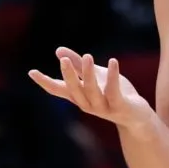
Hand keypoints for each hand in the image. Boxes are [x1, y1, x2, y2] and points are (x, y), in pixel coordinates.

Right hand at [29, 47, 152, 130]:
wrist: (137, 117)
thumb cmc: (114, 94)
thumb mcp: (95, 76)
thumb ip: (79, 65)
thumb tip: (58, 51)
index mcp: (80, 96)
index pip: (59, 90)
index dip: (45, 82)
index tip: (32, 72)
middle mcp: (88, 104)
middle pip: (74, 90)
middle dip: (68, 75)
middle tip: (63, 59)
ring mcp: (103, 107)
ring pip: (92, 91)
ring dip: (88, 74)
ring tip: (88, 55)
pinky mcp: (119, 106)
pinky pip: (114, 91)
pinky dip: (113, 77)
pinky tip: (113, 61)